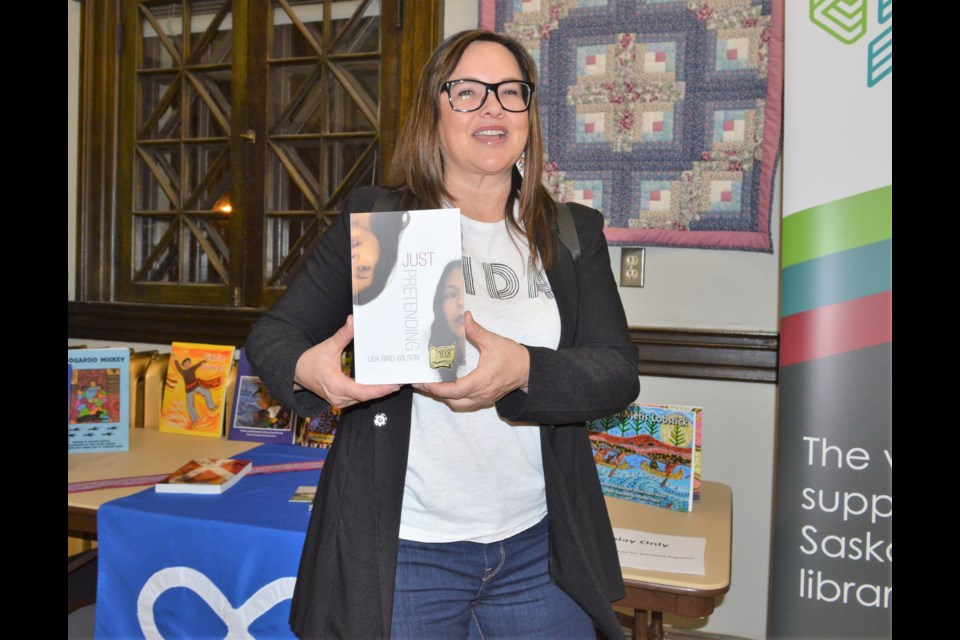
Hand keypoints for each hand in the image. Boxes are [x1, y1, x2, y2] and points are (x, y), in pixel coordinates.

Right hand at [294, 315, 400, 408]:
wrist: (296, 372)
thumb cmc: (311, 361)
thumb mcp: (328, 346)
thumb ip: (342, 335)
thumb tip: (353, 321)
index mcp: (336, 385)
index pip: (362, 392)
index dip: (379, 390)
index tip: (393, 385)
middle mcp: (339, 397)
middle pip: (366, 397)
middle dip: (383, 390)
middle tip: (400, 381)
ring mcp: (339, 401)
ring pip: (363, 399)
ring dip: (377, 392)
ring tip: (393, 383)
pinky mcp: (341, 400)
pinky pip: (358, 398)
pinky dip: (369, 392)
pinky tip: (380, 385)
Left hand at [413, 311, 529, 410]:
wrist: (528, 370)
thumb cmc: (512, 357)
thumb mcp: (493, 341)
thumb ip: (476, 330)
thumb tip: (464, 317)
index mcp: (482, 380)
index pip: (455, 390)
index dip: (438, 388)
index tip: (424, 382)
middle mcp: (481, 393)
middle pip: (452, 400)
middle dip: (434, 393)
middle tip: (420, 383)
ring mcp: (483, 399)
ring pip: (457, 405)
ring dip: (443, 397)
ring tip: (429, 386)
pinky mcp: (484, 400)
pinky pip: (464, 404)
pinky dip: (452, 398)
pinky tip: (444, 388)